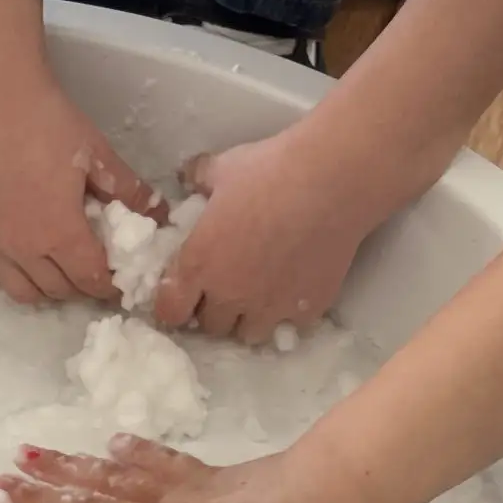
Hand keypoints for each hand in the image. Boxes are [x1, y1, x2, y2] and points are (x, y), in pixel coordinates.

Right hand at [0, 69, 165, 305]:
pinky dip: (14, 277)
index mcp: (59, 234)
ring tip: (66, 268)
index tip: (125, 277)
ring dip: (50, 288)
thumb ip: (130, 192)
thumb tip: (159, 214)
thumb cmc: (49, 123)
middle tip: (101, 268)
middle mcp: (24, 250)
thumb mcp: (98, 156)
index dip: (113, 285)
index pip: (93, 280)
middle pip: (61, 290)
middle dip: (86, 286)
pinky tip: (28, 261)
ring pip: (25, 292)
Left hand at [154, 127, 378, 343]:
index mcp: (199, 264)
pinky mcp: (306, 309)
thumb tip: (187, 177)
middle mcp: (229, 295)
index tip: (185, 292)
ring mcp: (269, 307)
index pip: (170, 310)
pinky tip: (296, 289)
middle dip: (215, 309)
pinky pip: (291, 326)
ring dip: (249, 318)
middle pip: (211, 325)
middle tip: (228, 286)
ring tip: (261, 295)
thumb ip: (199, 178)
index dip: (175, 304)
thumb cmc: (269, 170)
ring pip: (249, 334)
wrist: (332, 180)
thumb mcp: (223, 168)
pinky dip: (290, 314)